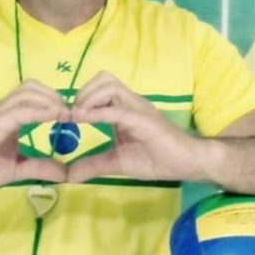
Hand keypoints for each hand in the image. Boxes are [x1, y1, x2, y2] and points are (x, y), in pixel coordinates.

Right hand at [0, 79, 70, 191]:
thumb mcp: (15, 170)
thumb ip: (38, 167)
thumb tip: (65, 173)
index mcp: (8, 116)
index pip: (34, 96)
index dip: (55, 101)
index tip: (73, 115)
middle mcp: (3, 109)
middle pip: (33, 87)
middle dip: (55, 96)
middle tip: (71, 114)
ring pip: (27, 93)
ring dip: (50, 100)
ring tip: (66, 115)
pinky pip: (19, 111)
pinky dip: (39, 111)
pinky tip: (54, 117)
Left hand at [67, 71, 200, 182]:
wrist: (189, 163)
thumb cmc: (158, 159)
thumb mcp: (117, 162)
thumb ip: (93, 164)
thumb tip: (68, 175)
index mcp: (123, 107)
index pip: (99, 87)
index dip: (80, 96)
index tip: (65, 115)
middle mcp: (130, 101)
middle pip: (103, 78)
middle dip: (82, 93)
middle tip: (73, 115)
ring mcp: (137, 107)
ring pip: (109, 85)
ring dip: (89, 98)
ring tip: (79, 117)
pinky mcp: (143, 119)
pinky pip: (117, 109)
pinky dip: (97, 112)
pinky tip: (83, 120)